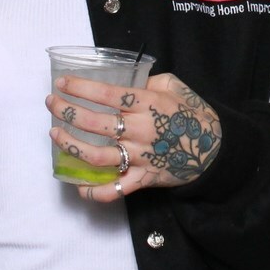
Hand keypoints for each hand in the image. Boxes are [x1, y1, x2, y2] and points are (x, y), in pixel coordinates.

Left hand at [48, 73, 221, 201]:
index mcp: (149, 104)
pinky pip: (114, 189)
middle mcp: (141, 131)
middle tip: (52, 104)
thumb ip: (148, 81)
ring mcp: (141, 158)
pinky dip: (93, 191)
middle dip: (67, 112)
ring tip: (55, 135)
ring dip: (71, 145)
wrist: (217, 149)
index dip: (81, 88)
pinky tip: (77, 184)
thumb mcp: (175, 87)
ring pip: (96, 156)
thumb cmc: (194, 114)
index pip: (108, 94)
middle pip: (95, 123)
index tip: (61, 83)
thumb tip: (123, 78)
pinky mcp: (143, 179)